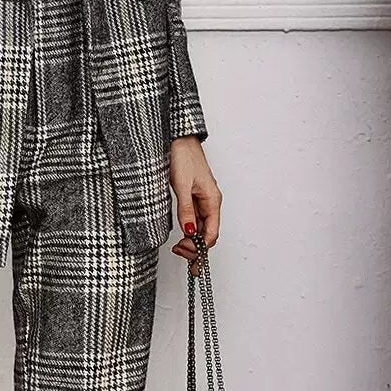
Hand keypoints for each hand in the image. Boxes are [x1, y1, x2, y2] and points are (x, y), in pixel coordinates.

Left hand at [169, 136, 220, 267]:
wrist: (178, 138)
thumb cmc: (183, 156)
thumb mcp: (182, 185)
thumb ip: (186, 209)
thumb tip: (190, 231)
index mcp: (212, 200)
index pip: (211, 234)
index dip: (199, 248)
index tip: (185, 252)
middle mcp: (210, 202)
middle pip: (208, 233)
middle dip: (196, 247)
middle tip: (179, 252)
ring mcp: (202, 200)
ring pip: (201, 227)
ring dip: (192, 240)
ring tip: (178, 248)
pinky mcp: (194, 196)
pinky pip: (195, 218)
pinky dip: (189, 229)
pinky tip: (182, 235)